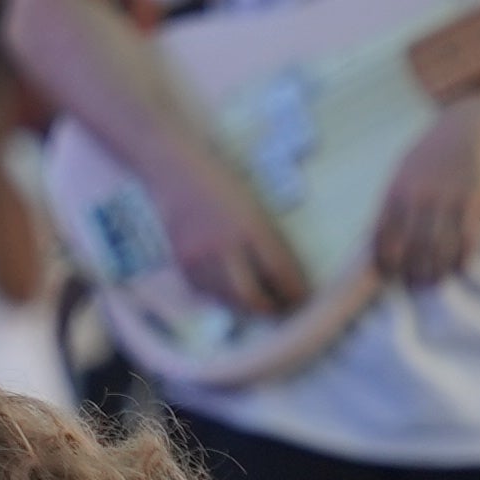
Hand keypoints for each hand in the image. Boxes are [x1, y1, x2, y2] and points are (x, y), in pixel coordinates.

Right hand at [136, 154, 307, 321]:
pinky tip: (233, 293)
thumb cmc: (222, 182)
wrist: (173, 170)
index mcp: (250, 225)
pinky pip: (208, 293)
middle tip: (285, 309)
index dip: (296, 292)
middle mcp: (224, 244)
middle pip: (253, 296)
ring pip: (230, 299)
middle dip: (272, 309)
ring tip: (262, 305)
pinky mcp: (182, 263)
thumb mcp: (255, 206)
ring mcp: (199, 256)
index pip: (280, 271)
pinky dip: (225, 298)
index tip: (306, 299)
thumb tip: (285, 278)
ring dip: (249, 308)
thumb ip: (269, 241)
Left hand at [369, 82, 479, 292]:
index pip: (383, 235)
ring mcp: (446, 200)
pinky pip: (465, 239)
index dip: (385, 260)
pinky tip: (461, 269)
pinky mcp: (472, 201)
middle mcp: (418, 197)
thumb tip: (379, 232)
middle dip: (412, 272)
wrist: (470, 126)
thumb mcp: (405, 169)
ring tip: (435, 281)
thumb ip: (394, 199)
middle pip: (410, 247)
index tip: (389, 275)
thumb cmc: (434, 150)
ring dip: (436, 270)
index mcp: (396, 190)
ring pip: (437, 248)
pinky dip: (462, 259)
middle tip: (416, 285)